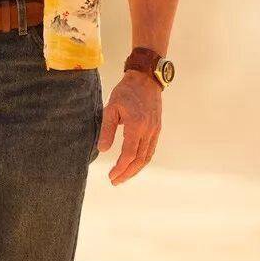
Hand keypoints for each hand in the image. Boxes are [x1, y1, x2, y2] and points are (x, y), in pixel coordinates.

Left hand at [98, 69, 162, 184]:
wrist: (146, 79)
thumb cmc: (126, 92)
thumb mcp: (111, 108)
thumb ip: (107, 130)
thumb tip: (102, 150)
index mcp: (136, 125)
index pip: (129, 154)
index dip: (120, 168)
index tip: (111, 176)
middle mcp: (148, 130)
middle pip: (140, 160)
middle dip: (127, 173)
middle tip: (115, 181)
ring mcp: (155, 130)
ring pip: (147, 157)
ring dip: (136, 170)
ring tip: (123, 177)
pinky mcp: (157, 129)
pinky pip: (151, 150)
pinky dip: (142, 161)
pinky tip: (134, 165)